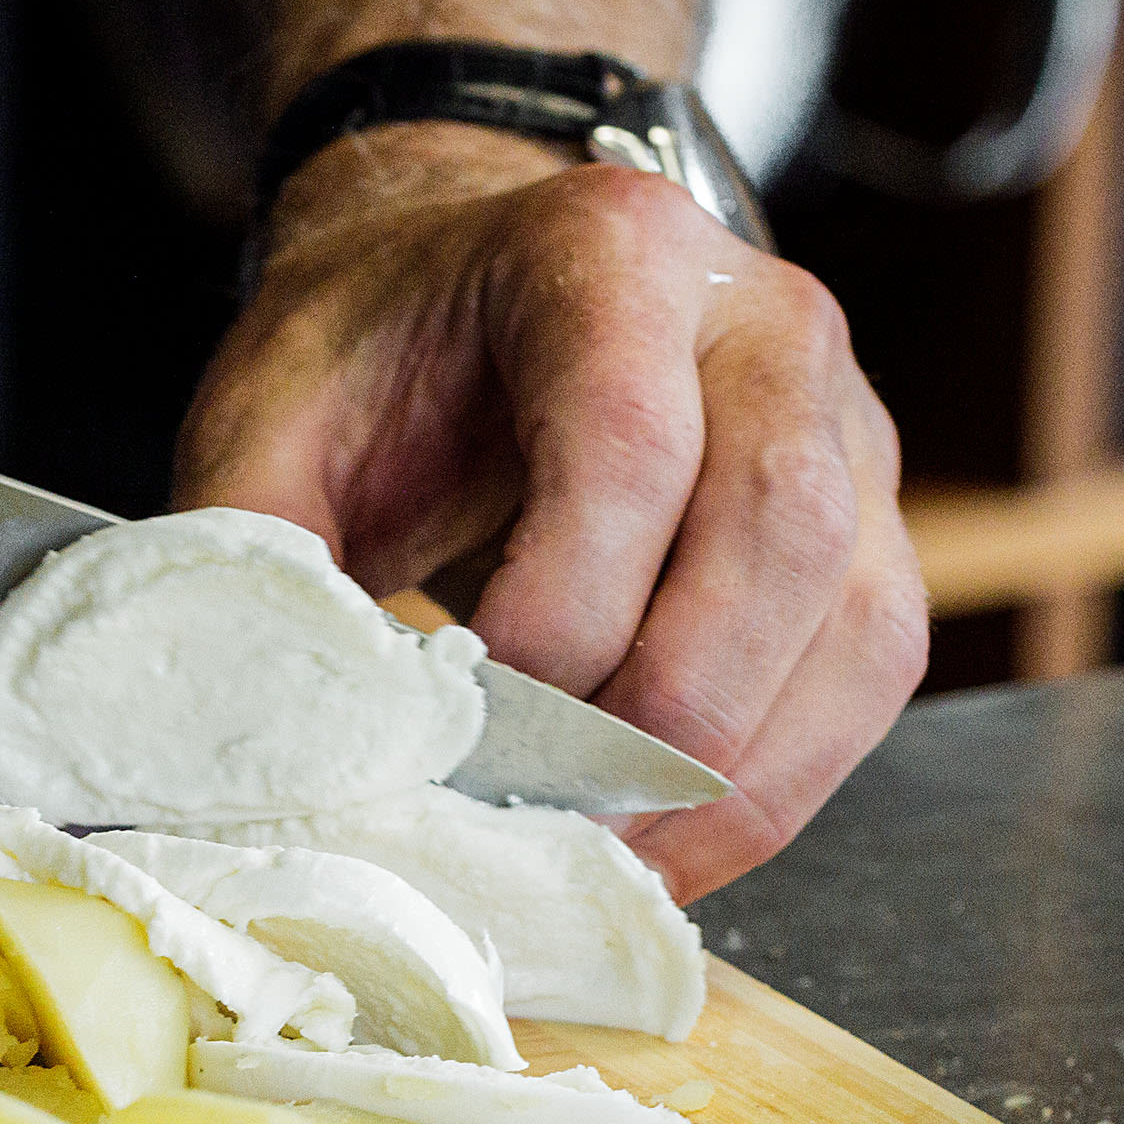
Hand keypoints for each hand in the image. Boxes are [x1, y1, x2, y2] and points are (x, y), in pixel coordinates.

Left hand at [174, 125, 926, 900]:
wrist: (475, 271)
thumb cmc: (385, 345)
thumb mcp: (275, 410)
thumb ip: (251, 546)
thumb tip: (256, 727)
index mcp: (609, 254)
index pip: (630, 448)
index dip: (563, 615)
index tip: (466, 728)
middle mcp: (762, 322)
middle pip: (780, 533)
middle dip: (666, 717)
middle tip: (555, 836)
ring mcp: (845, 421)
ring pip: (858, 619)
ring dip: (741, 774)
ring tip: (615, 870)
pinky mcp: (872, 519)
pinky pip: (870, 670)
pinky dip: (782, 780)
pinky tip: (675, 844)